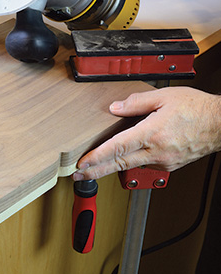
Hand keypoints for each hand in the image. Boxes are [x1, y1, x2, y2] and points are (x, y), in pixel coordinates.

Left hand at [73, 87, 220, 180]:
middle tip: (76, 176)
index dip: (96, 157)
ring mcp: (163, 161)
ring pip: (130, 166)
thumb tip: (115, 108)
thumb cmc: (196, 109)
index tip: (81, 164)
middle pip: (118, 164)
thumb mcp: (164, 97)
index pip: (117, 148)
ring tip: (91, 170)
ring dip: (109, 168)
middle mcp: (156, 151)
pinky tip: (120, 160)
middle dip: (95, 171)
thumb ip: (136, 102)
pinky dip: (129, 163)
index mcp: (152, 133)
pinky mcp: (168, 165)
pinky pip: (143, 165)